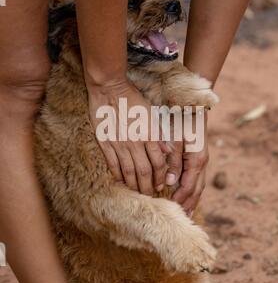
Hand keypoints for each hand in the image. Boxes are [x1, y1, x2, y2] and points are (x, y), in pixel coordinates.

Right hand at [87, 79, 169, 195]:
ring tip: (138, 192)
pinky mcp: (105, 142)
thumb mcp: (152, 114)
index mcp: (149, 134)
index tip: (161, 184)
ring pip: (128, 172)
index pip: (158, 162)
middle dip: (148, 186)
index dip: (160, 176)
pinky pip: (112, 164)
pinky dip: (118, 176)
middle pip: (144, 172)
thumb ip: (159, 135)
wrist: (109, 88)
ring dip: (134, 185)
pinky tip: (122, 182)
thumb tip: (167, 152)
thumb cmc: (133, 99)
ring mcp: (119, 143)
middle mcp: (135, 142)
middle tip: (151, 194)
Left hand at [172, 113, 208, 215]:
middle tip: (181, 219)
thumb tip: (170, 182)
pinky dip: (193, 189)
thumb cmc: (181, 120)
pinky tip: (187, 193)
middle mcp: (202, 162)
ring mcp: (202, 159)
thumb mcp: (175, 140)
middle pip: (196, 189)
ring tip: (186, 212)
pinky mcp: (198, 156)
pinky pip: (197, 177)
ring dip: (192, 199)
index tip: (172, 210)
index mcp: (197, 160)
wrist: (193, 105)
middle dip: (189, 204)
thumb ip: (173, 161)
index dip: (180, 199)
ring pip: (198, 184)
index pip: (189, 187)